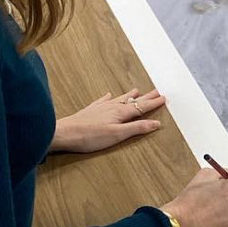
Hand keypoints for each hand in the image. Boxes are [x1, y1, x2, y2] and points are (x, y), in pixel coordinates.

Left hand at [51, 88, 165, 153]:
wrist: (64, 133)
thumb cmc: (90, 136)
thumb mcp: (118, 135)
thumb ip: (137, 128)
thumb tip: (156, 123)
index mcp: (120, 113)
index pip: (141, 107)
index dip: (153, 103)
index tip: (164, 98)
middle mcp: (112, 107)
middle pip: (132, 101)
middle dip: (146, 97)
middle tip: (156, 91)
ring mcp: (100, 107)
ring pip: (119, 99)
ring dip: (130, 95)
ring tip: (137, 90)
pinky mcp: (91, 110)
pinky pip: (103, 100)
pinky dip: (108, 97)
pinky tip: (109, 95)